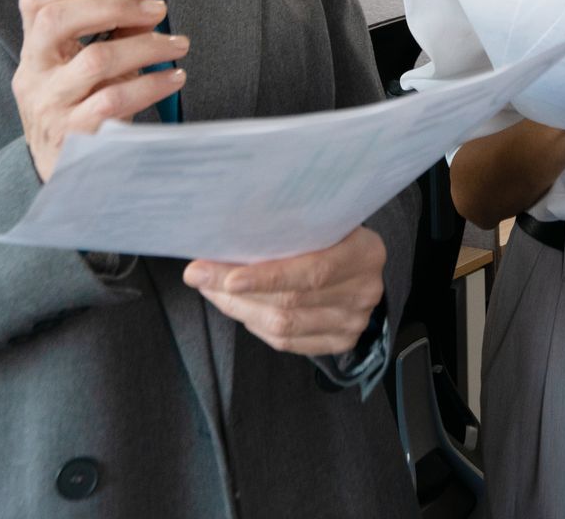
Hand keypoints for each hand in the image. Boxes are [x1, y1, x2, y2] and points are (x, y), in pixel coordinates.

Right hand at [12, 0, 188, 181]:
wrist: (64, 179)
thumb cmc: (82, 113)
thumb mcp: (88, 73)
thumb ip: (111, 38)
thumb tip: (147, 9)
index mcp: (34, 53)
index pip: (36, 1)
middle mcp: (33, 76)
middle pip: (58, 19)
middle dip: (115, 6)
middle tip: (158, 10)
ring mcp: (49, 105)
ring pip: (96, 59)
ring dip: (146, 45)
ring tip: (178, 45)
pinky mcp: (73, 134)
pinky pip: (115, 99)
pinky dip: (151, 84)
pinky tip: (173, 78)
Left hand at [184, 227, 385, 355]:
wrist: (365, 262)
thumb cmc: (336, 233)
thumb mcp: (324, 221)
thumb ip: (290, 230)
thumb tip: (229, 235)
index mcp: (364, 253)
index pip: (313, 272)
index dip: (268, 277)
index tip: (227, 276)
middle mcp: (363, 291)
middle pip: (291, 303)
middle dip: (236, 293)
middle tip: (200, 276)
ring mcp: (354, 321)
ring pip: (284, 327)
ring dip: (240, 310)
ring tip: (212, 290)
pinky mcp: (341, 341)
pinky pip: (288, 343)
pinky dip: (257, 326)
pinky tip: (241, 308)